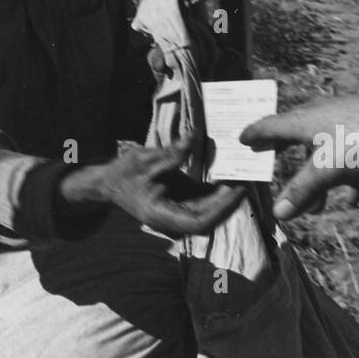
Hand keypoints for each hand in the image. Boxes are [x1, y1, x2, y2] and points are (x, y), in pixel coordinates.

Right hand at [60, 131, 245, 238]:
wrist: (110, 183)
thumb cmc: (123, 174)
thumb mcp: (143, 160)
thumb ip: (171, 153)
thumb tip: (194, 136)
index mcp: (161, 215)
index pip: (198, 221)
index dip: (221, 208)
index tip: (237, 189)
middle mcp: (172, 219)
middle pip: (209, 217)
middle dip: (230, 200)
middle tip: (249, 176)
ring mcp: (178, 211)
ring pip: (210, 210)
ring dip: (227, 194)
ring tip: (244, 172)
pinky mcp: (182, 201)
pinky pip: (204, 199)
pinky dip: (218, 189)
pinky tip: (230, 172)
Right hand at [240, 93, 358, 221]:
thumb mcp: (327, 170)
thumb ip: (302, 191)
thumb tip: (278, 214)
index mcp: (304, 120)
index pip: (270, 126)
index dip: (255, 134)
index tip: (241, 139)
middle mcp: (321, 115)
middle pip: (294, 135)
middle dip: (282, 152)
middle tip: (266, 156)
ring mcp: (345, 121)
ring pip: (323, 151)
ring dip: (318, 179)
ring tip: (317, 208)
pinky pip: (348, 155)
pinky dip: (346, 177)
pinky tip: (355, 199)